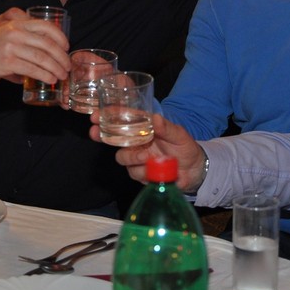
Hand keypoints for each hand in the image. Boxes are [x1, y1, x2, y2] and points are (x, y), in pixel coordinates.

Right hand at [0, 7, 70, 82]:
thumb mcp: (6, 34)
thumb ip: (24, 38)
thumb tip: (46, 51)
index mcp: (18, 24)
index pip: (46, 26)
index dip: (60, 37)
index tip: (67, 47)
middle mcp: (16, 33)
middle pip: (48, 45)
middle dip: (62, 57)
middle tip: (67, 67)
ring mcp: (12, 47)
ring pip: (42, 59)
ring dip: (56, 69)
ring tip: (61, 76)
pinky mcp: (7, 62)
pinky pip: (32, 70)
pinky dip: (44, 75)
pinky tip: (50, 79)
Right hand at [89, 113, 207, 192]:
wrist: (194, 170)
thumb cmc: (185, 146)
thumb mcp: (179, 134)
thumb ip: (167, 127)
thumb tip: (155, 118)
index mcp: (143, 128)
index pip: (122, 119)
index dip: (107, 116)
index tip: (95, 116)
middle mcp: (136, 141)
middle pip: (112, 138)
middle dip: (102, 135)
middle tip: (95, 132)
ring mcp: (136, 158)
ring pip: (122, 157)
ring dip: (132, 156)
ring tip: (146, 156)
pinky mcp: (140, 173)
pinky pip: (134, 172)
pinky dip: (143, 171)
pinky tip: (154, 168)